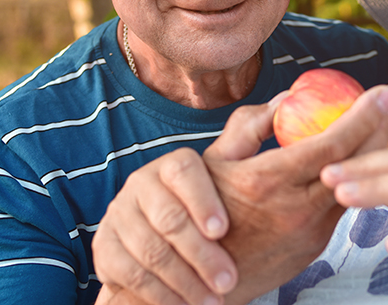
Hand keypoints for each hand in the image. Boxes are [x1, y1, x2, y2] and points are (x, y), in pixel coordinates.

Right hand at [92, 144, 236, 304]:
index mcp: (172, 164)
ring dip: (183, 281)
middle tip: (228, 280)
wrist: (166, 241)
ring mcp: (119, 216)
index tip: (223, 229)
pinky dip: (158, 294)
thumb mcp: (228, 173)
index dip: (202, 199)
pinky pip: (128, 274)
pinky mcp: (104, 247)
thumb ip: (250, 139)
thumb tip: (283, 102)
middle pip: (167, 218)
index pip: (182, 170)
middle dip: (200, 254)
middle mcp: (141, 184)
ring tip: (214, 300)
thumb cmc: (207, 204)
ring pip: (149, 250)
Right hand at [203, 85, 387, 304]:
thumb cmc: (201, 211)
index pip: (332, 144)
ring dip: (373, 153)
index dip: (363, 115)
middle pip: (357, 165)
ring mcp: (310, 231)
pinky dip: (357, 177)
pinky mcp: (316, 246)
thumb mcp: (215, 161)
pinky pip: (345, 204)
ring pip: (358, 186)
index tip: (381, 92)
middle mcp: (296, 208)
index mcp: (269, 181)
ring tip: (380, 125)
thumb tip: (285, 98)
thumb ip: (250, 126)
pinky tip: (359, 159)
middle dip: (379, 128)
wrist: (202, 278)